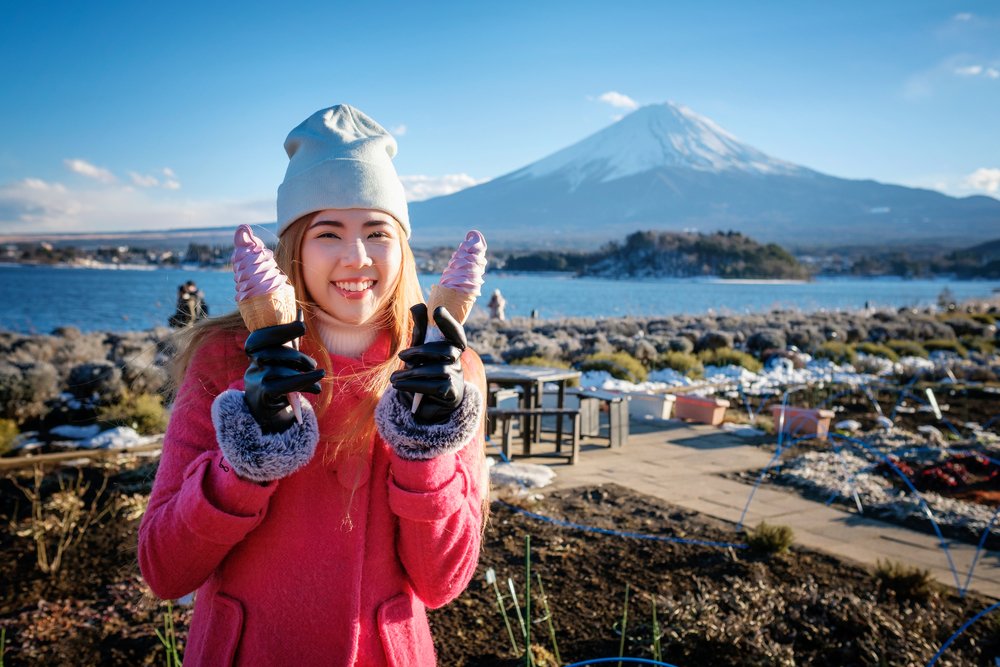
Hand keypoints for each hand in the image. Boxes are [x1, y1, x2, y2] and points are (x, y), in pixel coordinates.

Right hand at [244, 321, 323, 433]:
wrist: (266, 408)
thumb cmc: (277, 376)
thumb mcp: (283, 355)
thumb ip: (289, 336)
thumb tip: (299, 310)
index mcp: (256, 350)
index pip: (260, 336)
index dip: (280, 330)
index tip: (302, 328)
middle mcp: (253, 363)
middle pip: (272, 352)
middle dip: (296, 356)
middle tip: (312, 364)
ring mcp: (256, 378)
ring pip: (280, 370)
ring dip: (303, 373)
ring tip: (318, 376)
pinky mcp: (264, 394)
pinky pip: (284, 386)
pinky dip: (304, 383)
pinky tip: (317, 387)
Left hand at [390, 304, 466, 424]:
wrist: (424, 405)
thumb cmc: (423, 373)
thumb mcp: (419, 351)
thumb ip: (421, 330)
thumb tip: (418, 305)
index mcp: (451, 347)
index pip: (456, 333)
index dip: (448, 322)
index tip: (437, 310)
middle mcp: (457, 361)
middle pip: (447, 350)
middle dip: (422, 351)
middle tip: (401, 356)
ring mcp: (456, 378)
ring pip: (439, 369)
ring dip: (413, 373)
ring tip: (394, 378)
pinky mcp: (450, 393)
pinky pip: (434, 386)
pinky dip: (413, 384)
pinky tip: (398, 385)